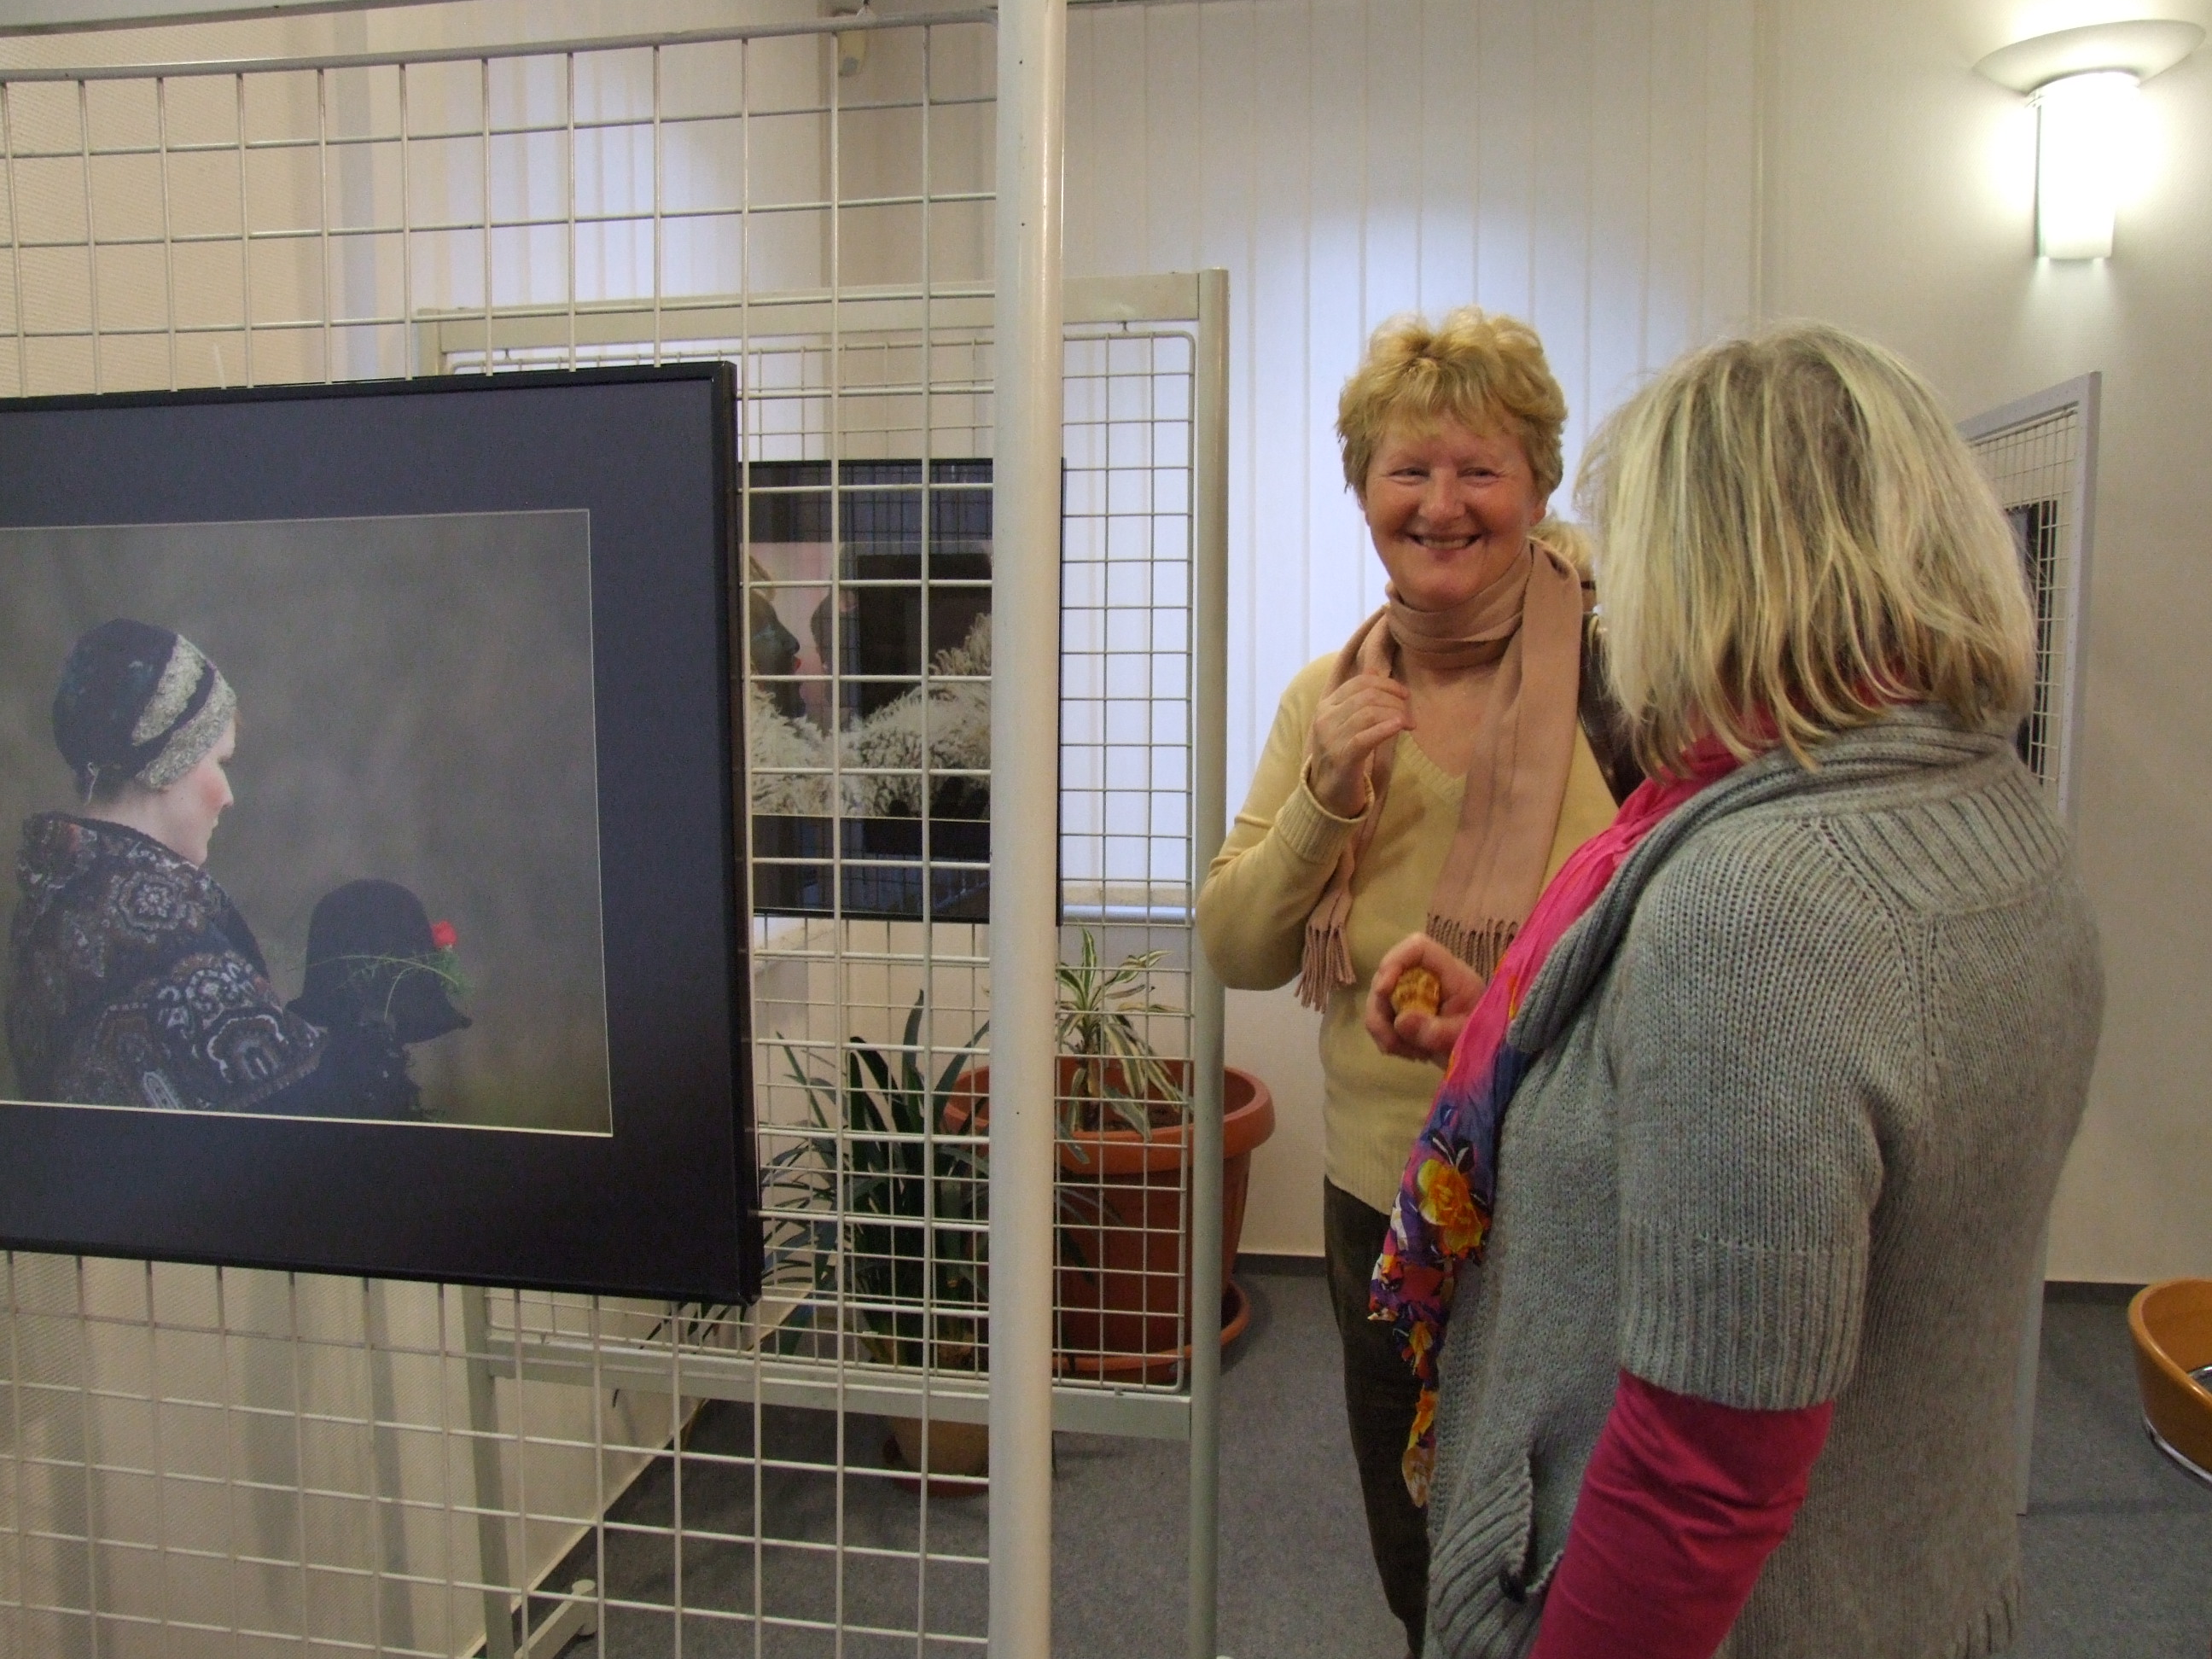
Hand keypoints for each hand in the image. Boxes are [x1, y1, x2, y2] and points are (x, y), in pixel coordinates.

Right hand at [1307, 672, 1412, 816]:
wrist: (1326, 796)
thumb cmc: (1341, 758)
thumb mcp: (1344, 726)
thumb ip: (1357, 703)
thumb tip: (1378, 676)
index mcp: (1325, 707)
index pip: (1359, 682)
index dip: (1386, 684)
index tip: (1404, 694)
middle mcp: (1325, 719)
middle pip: (1367, 696)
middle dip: (1394, 701)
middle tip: (1409, 713)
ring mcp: (1331, 739)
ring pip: (1369, 713)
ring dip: (1396, 714)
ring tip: (1409, 724)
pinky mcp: (1342, 758)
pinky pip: (1366, 737)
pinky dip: (1386, 729)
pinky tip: (1400, 727)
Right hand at [1365, 933, 1484, 1064]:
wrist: (1488, 1058)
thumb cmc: (1483, 1042)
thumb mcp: (1462, 1038)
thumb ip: (1436, 1031)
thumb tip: (1400, 1021)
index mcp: (1452, 975)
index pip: (1419, 948)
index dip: (1395, 961)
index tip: (1383, 991)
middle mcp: (1430, 978)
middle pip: (1390, 973)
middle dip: (1381, 1007)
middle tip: (1391, 1040)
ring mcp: (1417, 994)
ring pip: (1381, 997)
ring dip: (1382, 1027)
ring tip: (1402, 1052)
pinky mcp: (1408, 1011)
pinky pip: (1383, 1017)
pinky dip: (1387, 1036)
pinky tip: (1407, 1052)